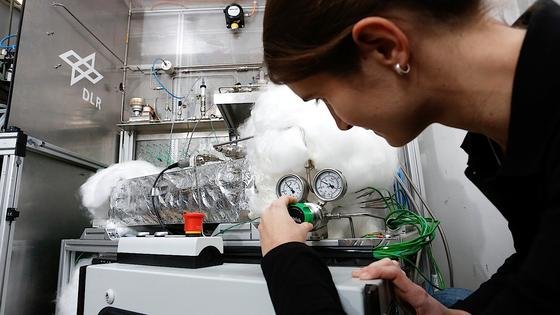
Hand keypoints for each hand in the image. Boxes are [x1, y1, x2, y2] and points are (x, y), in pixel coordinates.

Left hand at [258, 196, 313, 255]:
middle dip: (282, 207)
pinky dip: (271, 226)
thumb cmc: (288, 241)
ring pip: (268, 216)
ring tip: (285, 222)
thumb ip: (305, 224)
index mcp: (277, 209)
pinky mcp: (261, 233)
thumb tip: (307, 225)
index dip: (290, 199)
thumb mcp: (302, 230)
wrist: (281, 255)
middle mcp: (267, 215)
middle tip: (290, 211)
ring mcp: (262, 224)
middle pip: (274, 206)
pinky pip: (266, 226)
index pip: (283, 198)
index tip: (294, 201)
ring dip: (276, 217)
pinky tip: (279, 231)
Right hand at [352, 258, 466, 314]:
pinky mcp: (405, 289)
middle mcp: (411, 285)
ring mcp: (408, 285)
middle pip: (392, 265)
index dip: (379, 271)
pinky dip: (380, 272)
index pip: (396, 273)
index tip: (365, 275)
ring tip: (361, 274)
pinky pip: (391, 274)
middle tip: (358, 275)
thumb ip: (403, 311)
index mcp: (415, 292)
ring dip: (375, 267)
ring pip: (391, 266)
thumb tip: (384, 310)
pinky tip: (372, 277)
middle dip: (373, 267)